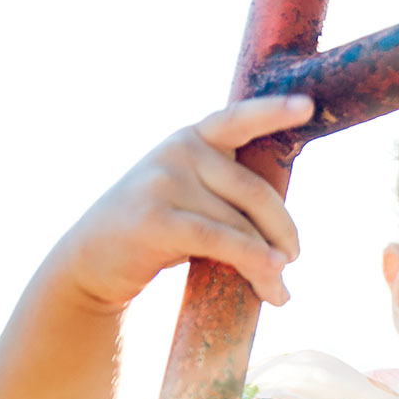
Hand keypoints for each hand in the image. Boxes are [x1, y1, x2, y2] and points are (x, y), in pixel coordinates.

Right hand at [61, 94, 313, 309]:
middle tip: (295, 260)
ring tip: (279, 293)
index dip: (273, 112)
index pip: (238, 119)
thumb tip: (288, 247)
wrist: (91, 261)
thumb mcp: (192, 199)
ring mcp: (163, 181)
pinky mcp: (155, 219)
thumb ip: (231, 200)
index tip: (308, 105)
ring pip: (240, 224)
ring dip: (268, 264)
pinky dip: (252, 259)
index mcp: (193, 138)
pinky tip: (272, 276)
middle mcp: (178, 150)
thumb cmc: (158, 232)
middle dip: (282, 231)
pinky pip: (219, 240)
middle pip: (255, 191)